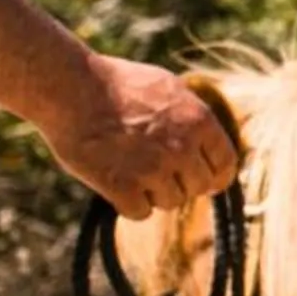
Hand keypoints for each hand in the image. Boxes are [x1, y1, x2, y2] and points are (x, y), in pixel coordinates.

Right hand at [38, 56, 239, 219]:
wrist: (71, 88)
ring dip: (153, 194)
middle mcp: (182, 147)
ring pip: (170, 202)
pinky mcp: (122, 187)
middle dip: (181, 184)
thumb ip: (192, 117)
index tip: (204, 182)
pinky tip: (116, 186)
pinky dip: (128, 204)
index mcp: (199, 121)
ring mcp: (153, 169)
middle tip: (157, 175)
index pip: (225, 165)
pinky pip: (140, 213)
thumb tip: (207, 143)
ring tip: (131, 171)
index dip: (215, 177)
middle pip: (197, 188)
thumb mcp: (168, 88)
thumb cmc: (116, 83)